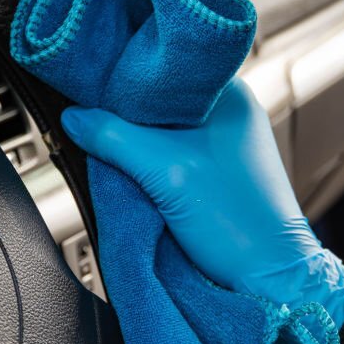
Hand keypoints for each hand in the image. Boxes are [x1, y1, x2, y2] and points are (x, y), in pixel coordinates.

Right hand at [61, 78, 343, 343]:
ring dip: (135, 139)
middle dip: (126, 109)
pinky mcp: (209, 174)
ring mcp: (220, 145)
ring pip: (161, 128)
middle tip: (94, 113)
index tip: (94, 79)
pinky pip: (167, 155)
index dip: (129, 69)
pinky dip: (146, 162)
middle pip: (160, 98)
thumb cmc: (240, 224)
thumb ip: (115, 138)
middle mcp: (228, 114)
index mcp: (230, 94)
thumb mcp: (167, 172)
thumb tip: (75, 118)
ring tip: (109, 142)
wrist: (267, 280)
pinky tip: (130, 170)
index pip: (168, 64)